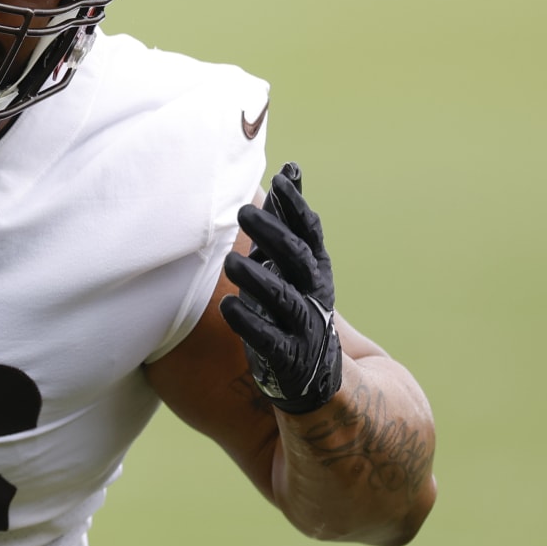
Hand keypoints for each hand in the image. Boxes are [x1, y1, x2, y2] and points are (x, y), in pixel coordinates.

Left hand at [220, 162, 342, 413]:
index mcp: (316, 270)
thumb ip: (288, 222)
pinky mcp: (288, 358)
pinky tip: (227, 306)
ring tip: (229, 260)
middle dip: (273, 233)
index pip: (311, 233)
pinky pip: (269, 339)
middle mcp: (315, 295)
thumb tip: (288, 169)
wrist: (319, 376)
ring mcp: (304, 328)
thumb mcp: (293, 264)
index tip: (281, 178)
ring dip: (257, 279)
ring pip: (283, 299)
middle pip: (297, 259)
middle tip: (243, 211)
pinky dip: (249, 322)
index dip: (297, 206)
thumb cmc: (292, 307)